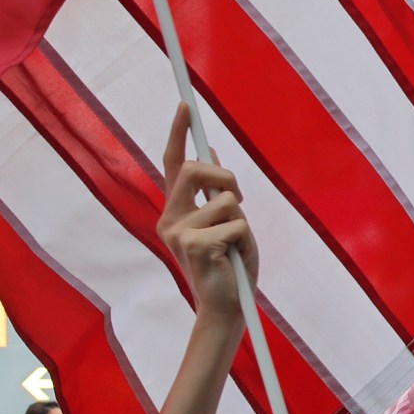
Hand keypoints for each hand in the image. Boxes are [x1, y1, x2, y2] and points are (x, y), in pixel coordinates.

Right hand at [157, 104, 259, 323]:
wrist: (226, 306)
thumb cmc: (228, 264)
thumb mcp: (225, 221)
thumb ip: (215, 192)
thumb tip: (211, 153)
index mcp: (175, 211)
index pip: (174, 164)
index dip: (179, 134)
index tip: (186, 107)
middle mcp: (170, 218)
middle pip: (197, 169)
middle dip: (226, 176)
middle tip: (238, 199)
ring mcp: (178, 232)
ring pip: (226, 200)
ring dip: (241, 220)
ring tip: (234, 245)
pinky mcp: (194, 246)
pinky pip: (234, 223)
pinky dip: (244, 239)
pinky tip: (232, 258)